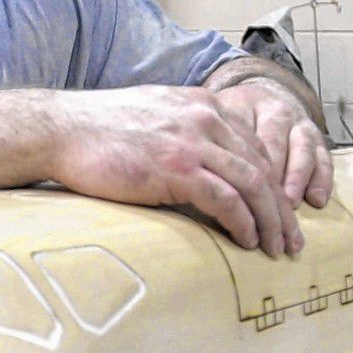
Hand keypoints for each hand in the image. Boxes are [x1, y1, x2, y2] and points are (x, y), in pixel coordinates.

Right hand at [45, 86, 301, 254]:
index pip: (254, 146)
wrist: (60, 129)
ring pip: (252, 183)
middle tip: (292, 238)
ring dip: (270, 220)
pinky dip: (242, 221)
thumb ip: (184, 133)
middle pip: (262, 166)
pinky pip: (225, 198)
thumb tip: (200, 169)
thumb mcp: (154, 119)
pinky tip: (247, 240)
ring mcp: (192, 140)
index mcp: (203, 105)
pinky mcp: (176, 166)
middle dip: (281, 207)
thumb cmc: (98, 131)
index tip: (282, 212)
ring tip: (277, 247)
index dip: (274, 182)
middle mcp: (205, 118)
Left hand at [209, 78, 333, 212]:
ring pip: (302, 150)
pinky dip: (322, 179)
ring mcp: (301, 124)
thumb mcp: (212, 119)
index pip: (246, 137)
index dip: (242, 167)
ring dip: (297, 178)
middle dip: (270, 176)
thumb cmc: (227, 118)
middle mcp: (279, 112)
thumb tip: (193, 175)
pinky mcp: (317, 139)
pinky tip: (317, 200)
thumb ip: (205, 141)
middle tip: (263, 203)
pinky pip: (324, 158)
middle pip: (276, 144)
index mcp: (249, 106)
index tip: (234, 193)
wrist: (259, 97)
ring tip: (290, 203)